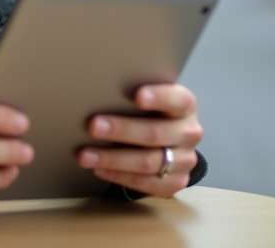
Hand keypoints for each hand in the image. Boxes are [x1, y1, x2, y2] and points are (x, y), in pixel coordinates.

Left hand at [76, 83, 202, 197]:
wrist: (170, 142)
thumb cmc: (152, 113)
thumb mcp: (152, 99)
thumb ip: (135, 95)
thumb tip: (99, 92)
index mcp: (186, 106)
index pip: (177, 100)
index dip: (159, 97)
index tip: (138, 96)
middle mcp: (188, 133)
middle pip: (155, 133)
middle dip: (121, 130)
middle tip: (93, 126)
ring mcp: (184, 160)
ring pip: (147, 162)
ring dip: (112, 159)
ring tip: (86, 154)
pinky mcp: (174, 182)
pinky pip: (144, 183)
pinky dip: (118, 176)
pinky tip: (99, 169)